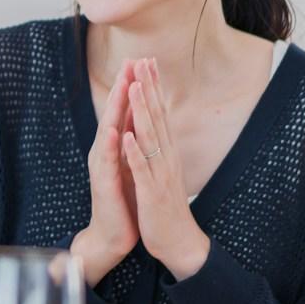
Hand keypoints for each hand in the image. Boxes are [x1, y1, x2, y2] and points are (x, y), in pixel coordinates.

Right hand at [71, 59, 140, 286]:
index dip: (131, 86)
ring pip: (107, 131)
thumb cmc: (122, 200)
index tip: (141, 61)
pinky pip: (107, 162)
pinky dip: (110, 145)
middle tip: (130, 61)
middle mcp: (105, 152)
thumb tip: (137, 118)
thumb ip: (130, 142)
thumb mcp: (129, 165)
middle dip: (122, 87)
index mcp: (114, 147)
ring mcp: (102, 167)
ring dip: (114, 109)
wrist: (112, 235)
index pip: (124, 111)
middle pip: (114, 114)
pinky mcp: (103, 185)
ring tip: (121, 86)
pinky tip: (113, 131)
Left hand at [120, 58, 210, 278]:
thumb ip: (160, 148)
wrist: (178, 242)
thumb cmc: (166, 207)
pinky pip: (142, 170)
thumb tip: (156, 125)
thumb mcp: (163, 172)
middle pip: (158, 118)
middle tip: (143, 61)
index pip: (161, 114)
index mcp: (167, 153)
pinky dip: (134, 152)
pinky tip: (126, 136)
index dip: (154, 88)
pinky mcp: (152, 193)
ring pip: (151, 138)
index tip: (148, 62)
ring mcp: (160, 174)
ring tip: (133, 87)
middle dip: (150, 89)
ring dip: (142, 112)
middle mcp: (167, 158)